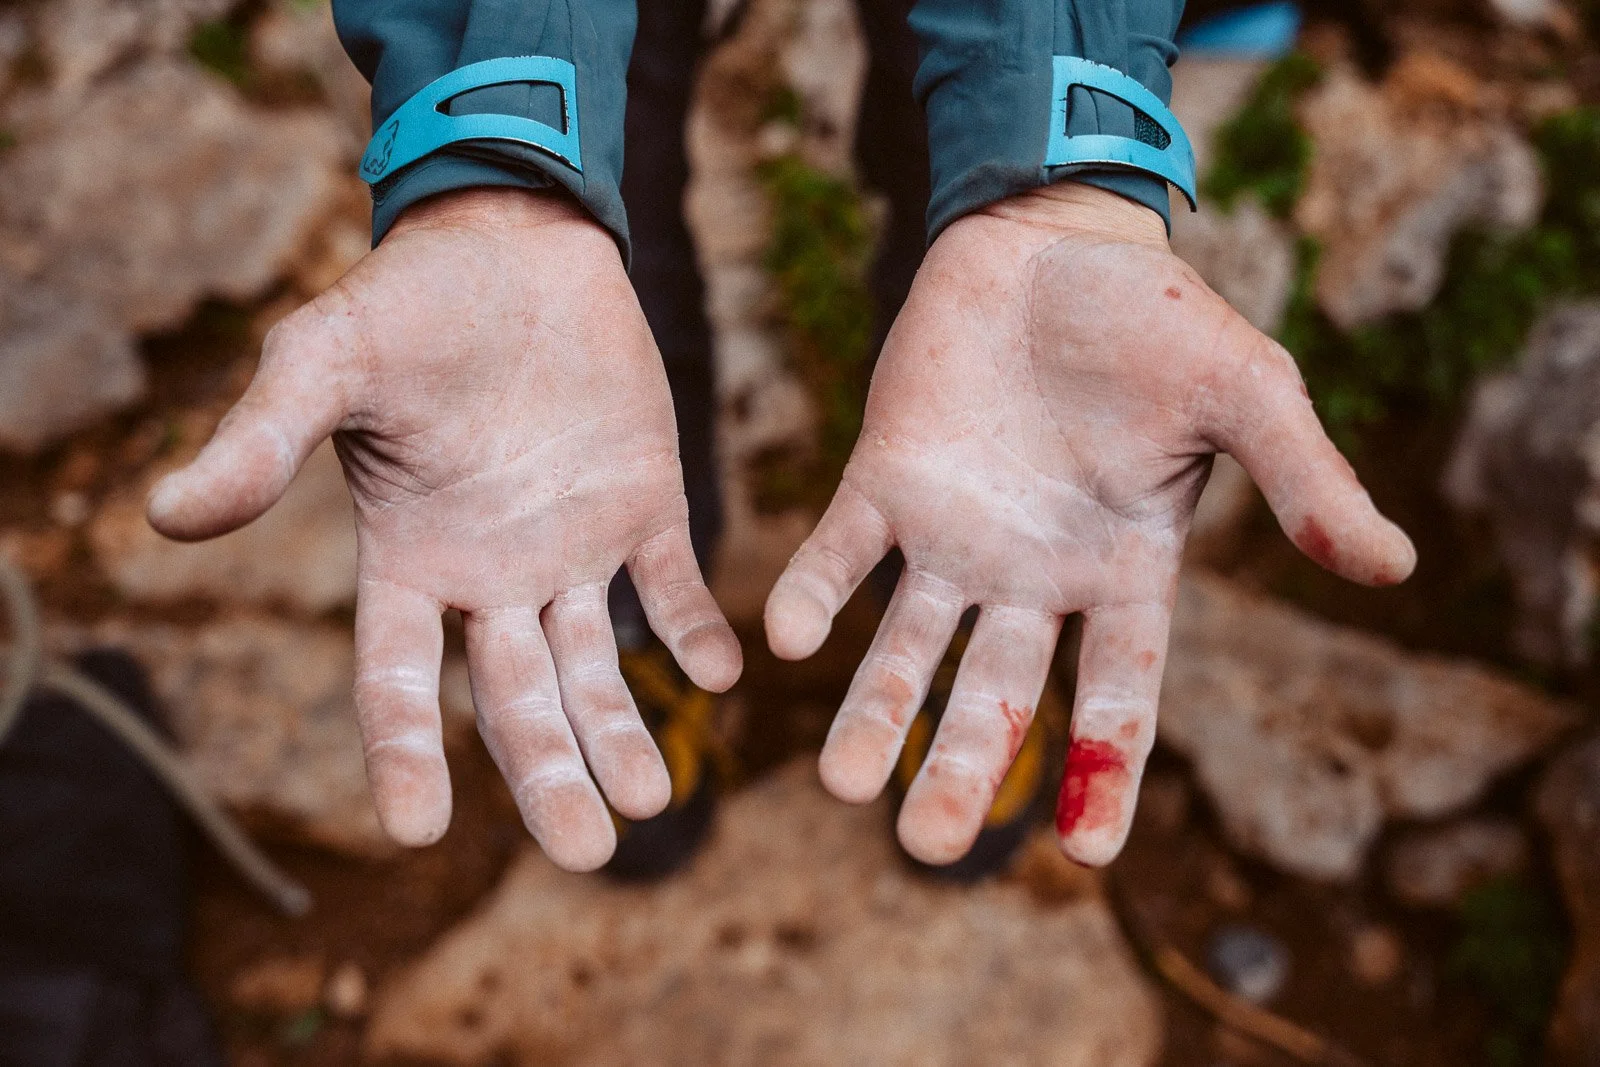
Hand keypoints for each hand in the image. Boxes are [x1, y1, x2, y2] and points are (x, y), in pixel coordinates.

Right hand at [148, 189, 741, 869]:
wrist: (518, 246)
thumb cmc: (409, 301)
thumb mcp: (326, 361)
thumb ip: (263, 439)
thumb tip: (164, 514)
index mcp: (410, 558)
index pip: (396, 678)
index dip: (404, 752)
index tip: (416, 832)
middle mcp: (493, 573)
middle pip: (515, 697)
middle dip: (548, 772)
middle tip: (587, 849)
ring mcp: (573, 546)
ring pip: (596, 663)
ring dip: (623, 729)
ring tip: (656, 799)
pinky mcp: (646, 506)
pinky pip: (673, 584)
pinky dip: (694, 631)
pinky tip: (718, 677)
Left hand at [766, 183, 1413, 867]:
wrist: (1053, 239)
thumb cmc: (1159, 320)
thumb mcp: (1248, 393)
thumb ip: (1303, 482)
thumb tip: (1394, 566)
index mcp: (1121, 573)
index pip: (1116, 698)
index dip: (1103, 774)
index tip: (1086, 856)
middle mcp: (1030, 577)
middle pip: (995, 697)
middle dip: (962, 767)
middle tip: (924, 843)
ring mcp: (952, 535)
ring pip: (907, 647)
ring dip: (874, 712)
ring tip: (841, 783)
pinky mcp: (885, 481)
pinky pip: (843, 550)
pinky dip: (817, 591)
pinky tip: (789, 637)